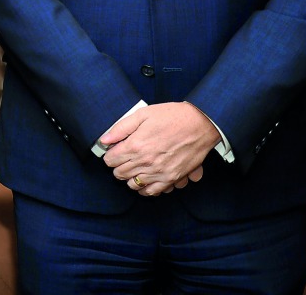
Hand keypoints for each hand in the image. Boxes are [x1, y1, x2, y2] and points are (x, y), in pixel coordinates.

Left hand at [99, 102, 219, 194]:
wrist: (200, 124)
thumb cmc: (172, 116)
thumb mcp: (142, 114)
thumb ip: (121, 128)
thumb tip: (105, 140)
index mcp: (136, 146)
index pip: (110, 160)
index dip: (110, 155)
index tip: (113, 151)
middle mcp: (145, 162)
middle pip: (120, 174)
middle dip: (118, 166)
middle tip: (123, 158)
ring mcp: (159, 172)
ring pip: (133, 185)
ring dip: (130, 177)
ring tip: (133, 168)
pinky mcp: (171, 178)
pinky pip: (152, 191)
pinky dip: (145, 188)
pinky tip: (145, 179)